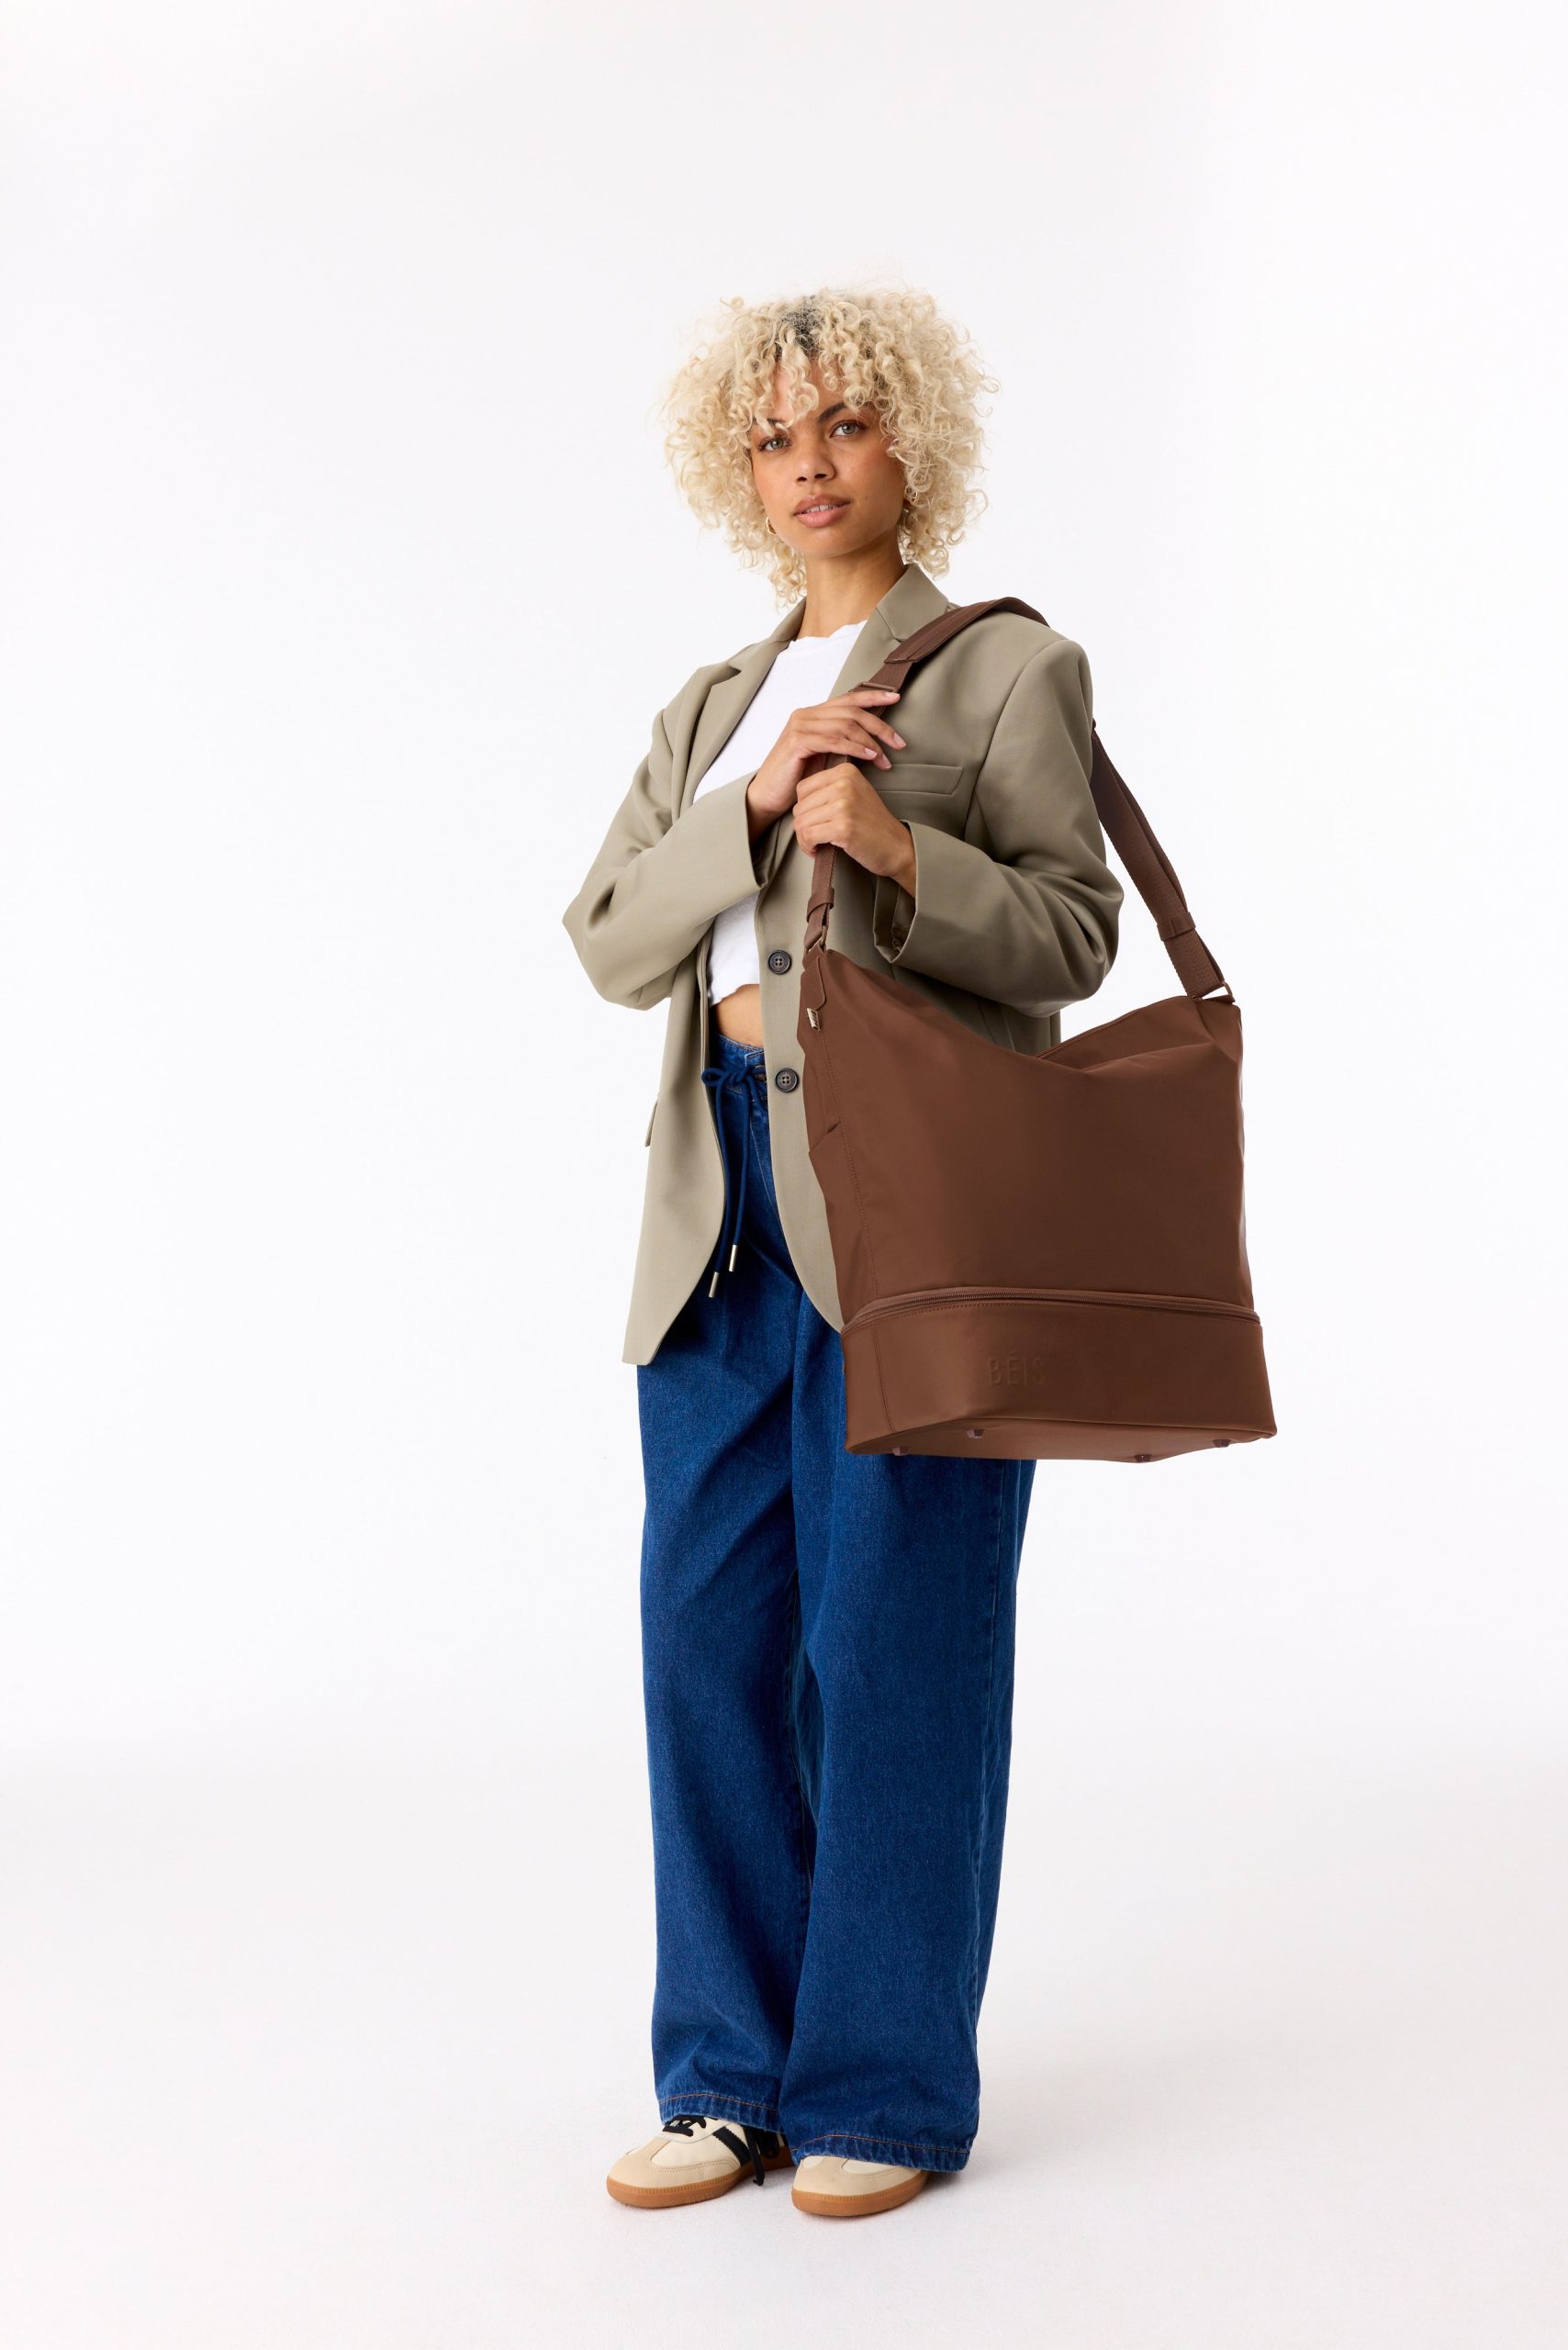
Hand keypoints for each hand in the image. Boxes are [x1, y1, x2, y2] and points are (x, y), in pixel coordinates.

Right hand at [744, 686, 904, 836]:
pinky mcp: (797, 742)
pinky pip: (834, 740)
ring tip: (886, 757)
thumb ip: (840, 743)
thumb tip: (870, 741)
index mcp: (812, 714)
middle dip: (880, 725)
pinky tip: (869, 756)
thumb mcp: (822, 756)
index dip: (873, 696)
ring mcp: (800, 726)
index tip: (896, 697)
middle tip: (899, 742)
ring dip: (871, 741)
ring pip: (845, 725)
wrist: (767, 797)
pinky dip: (855, 747)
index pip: (848, 698)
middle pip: (851, 711)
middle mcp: (805, 714)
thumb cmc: (794, 780)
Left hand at [791, 759, 917, 893]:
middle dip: (803, 827)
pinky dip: (808, 847)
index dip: (804, 809)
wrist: (896, 846)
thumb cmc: (872, 824)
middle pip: (799, 807)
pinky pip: (808, 836)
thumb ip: (830, 787)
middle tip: (815, 837)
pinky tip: (817, 850)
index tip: (815, 821)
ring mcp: (844, 805)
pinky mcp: (843, 827)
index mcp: (846, 771)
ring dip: (804, 839)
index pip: (802, 788)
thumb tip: (796, 793)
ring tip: (816, 844)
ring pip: (801, 822)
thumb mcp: (854, 793)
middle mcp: (844, 784)